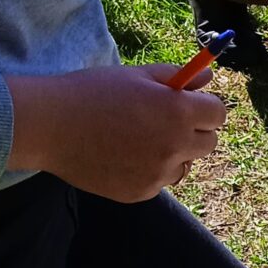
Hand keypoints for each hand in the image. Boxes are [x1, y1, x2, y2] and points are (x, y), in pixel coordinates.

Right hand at [5, 64, 227, 202]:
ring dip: (172, 154)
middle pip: (209, 143)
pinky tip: (121, 156)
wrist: (49, 126)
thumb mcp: (136, 76)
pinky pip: (159, 181)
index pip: (218, 114)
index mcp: (178, 112)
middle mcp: (175, 145)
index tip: (190, 105)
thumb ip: (178, 77)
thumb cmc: (92, 93)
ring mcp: (159, 173)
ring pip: (184, 165)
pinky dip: (149, 171)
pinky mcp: (141, 192)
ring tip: (137, 139)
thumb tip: (208, 77)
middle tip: (164, 121)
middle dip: (194, 131)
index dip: (205, 107)